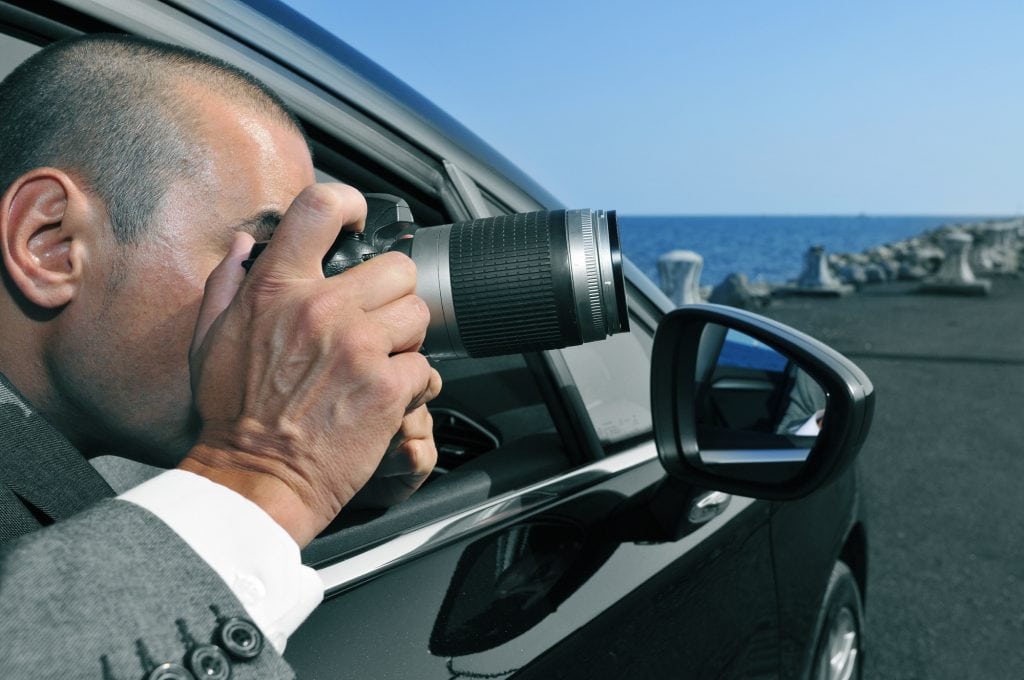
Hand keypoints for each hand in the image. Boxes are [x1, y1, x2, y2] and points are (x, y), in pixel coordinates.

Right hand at [178, 184, 441, 545]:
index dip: (350, 203)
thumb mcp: (208, 340)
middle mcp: (320, 308)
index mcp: (276, 289)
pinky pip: (426, 367)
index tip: (359, 219)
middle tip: (378, 322)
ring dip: (407, 339)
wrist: (254, 480)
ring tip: (382, 363)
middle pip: (397, 267)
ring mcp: (358, 346)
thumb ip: (228, 283)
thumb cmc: (231, 416)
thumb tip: (246, 242)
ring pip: (419, 314)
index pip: (320, 207)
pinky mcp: (386, 386)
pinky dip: (414, 385)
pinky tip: (387, 398)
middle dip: (393, 295)